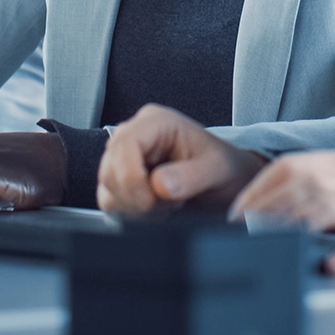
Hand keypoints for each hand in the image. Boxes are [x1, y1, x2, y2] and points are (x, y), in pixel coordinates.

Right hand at [97, 104, 266, 216]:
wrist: (227, 181)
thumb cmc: (223, 167)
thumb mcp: (216, 168)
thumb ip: (190, 176)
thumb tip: (159, 185)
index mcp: (156, 122)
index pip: (124, 145)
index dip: (131, 178)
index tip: (150, 203)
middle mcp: (135, 135)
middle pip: (110, 168)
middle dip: (136, 196)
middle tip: (169, 203)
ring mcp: (125, 157)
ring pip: (107, 186)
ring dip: (135, 206)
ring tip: (167, 204)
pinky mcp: (122, 178)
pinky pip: (110, 200)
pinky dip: (131, 212)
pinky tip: (157, 208)